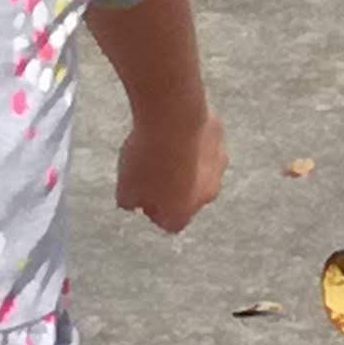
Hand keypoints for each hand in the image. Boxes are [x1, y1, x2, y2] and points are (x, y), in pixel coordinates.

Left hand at [113, 104, 225, 234]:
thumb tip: (131, 204)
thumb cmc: (148, 160)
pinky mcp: (219, 138)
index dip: (155, 212)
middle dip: (173, 187)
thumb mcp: (125, 190)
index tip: (141, 197)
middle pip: (189, 197)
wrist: (173, 120)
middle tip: (151, 170)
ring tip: (162, 146)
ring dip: (185, 163)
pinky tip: (173, 127)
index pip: (170, 224)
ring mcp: (217, 166)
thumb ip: (129, 203)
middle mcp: (206, 195)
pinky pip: (205, 143)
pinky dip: (192, 139)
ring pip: (201, 170)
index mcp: (182, 212)